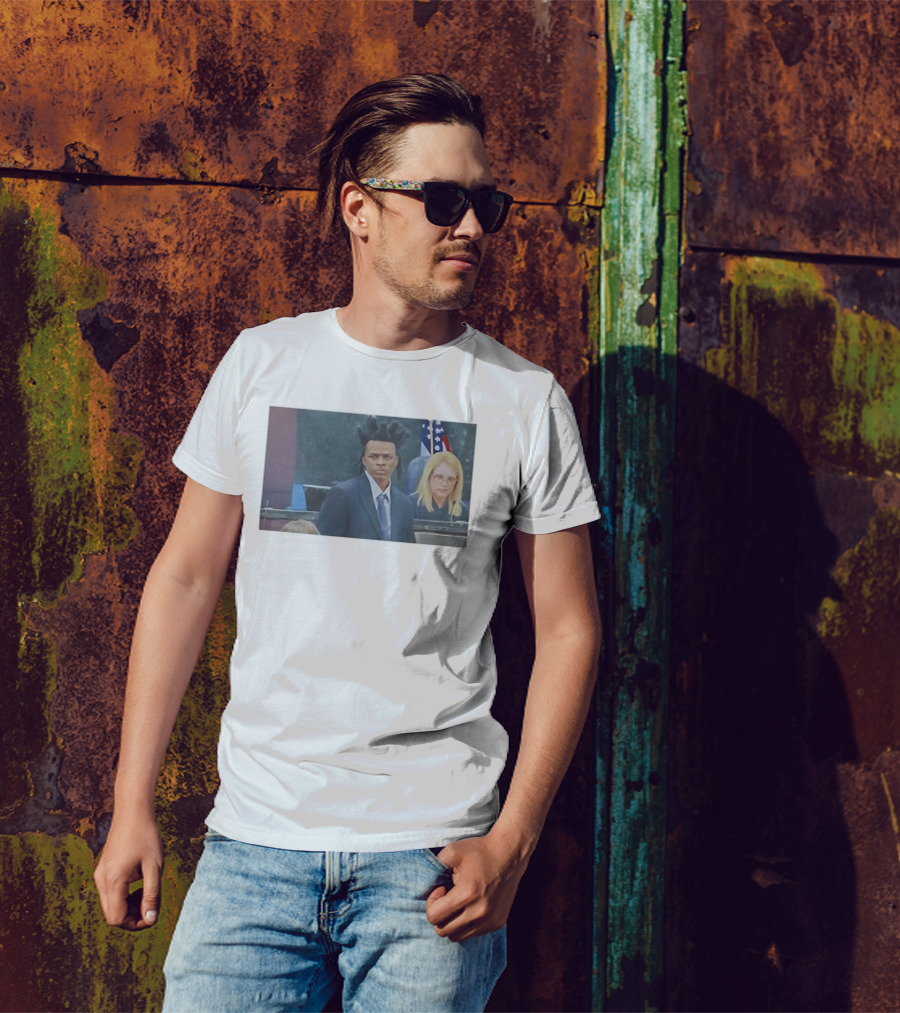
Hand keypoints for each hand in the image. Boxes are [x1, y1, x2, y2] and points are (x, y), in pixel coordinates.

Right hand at [93, 811, 162, 930]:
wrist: (132, 812)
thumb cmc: (146, 837)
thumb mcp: (154, 867)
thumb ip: (152, 895)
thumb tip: (150, 919)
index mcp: (113, 881)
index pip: (117, 919)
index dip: (136, 923)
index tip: (152, 912)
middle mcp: (101, 881)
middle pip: (112, 916)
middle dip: (132, 916)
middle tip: (151, 901)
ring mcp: (99, 876)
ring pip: (111, 905)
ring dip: (128, 906)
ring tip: (146, 890)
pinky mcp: (102, 871)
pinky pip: (110, 894)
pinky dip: (123, 896)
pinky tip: (138, 883)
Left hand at [425, 830, 531, 942]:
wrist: (509, 854)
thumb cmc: (479, 851)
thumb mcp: (452, 852)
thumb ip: (434, 868)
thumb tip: (425, 887)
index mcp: (467, 894)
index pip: (434, 917)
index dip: (432, 902)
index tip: (441, 888)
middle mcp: (480, 912)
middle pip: (443, 931)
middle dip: (439, 914)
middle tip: (447, 896)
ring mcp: (490, 920)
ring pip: (457, 936)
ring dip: (452, 921)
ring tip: (458, 901)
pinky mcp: (497, 923)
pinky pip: (472, 933)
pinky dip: (466, 923)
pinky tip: (471, 905)